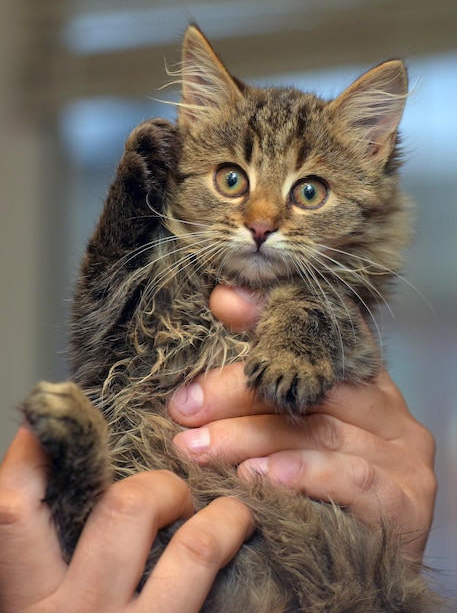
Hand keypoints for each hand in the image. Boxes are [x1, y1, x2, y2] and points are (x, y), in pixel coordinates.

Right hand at [0, 427, 252, 612]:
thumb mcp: (34, 609)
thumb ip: (41, 561)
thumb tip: (58, 490)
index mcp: (23, 603)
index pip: (15, 509)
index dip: (33, 456)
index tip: (55, 420)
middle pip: (123, 511)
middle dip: (158, 485)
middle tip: (171, 489)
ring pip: (194, 548)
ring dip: (218, 517)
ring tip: (227, 513)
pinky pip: (217, 585)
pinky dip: (232, 550)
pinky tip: (239, 539)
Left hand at [169, 285, 436, 558]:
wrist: (357, 569)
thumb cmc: (314, 489)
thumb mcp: (284, 428)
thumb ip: (258, 373)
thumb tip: (224, 299)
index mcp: (362, 383)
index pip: (325, 333)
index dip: (273, 318)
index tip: (222, 306)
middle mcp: (387, 410)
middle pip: (311, 385)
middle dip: (239, 393)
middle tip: (184, 408)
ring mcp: (403, 454)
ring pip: (320, 431)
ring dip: (252, 438)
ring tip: (201, 448)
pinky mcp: (405, 500)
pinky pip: (352, 478)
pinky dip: (303, 474)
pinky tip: (259, 478)